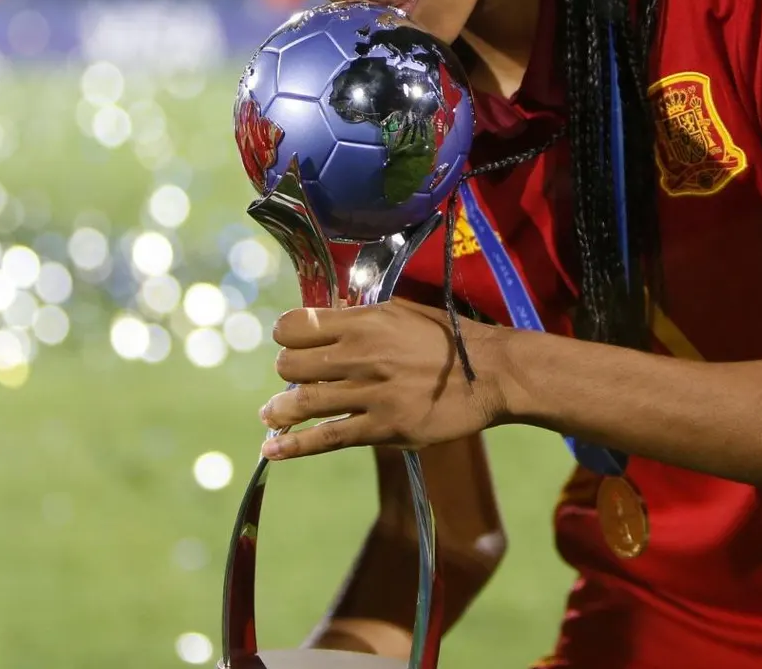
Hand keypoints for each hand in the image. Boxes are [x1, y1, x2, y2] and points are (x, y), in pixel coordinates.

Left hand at [260, 299, 509, 459]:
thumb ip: (363, 317)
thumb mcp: (404, 312)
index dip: (286, 336)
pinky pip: (327, 437)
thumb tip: (328, 321)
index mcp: (365, 321)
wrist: (491, 373)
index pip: (296, 326)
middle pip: (291, 365)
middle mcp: (361, 354)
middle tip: (296, 380)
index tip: (292, 344)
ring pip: (302, 402)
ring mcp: (371, 393)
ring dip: (279, 411)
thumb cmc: (450, 339)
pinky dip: (294, 446)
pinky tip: (271, 450)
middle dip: (287, 373)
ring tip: (270, 416)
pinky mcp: (383, 427)